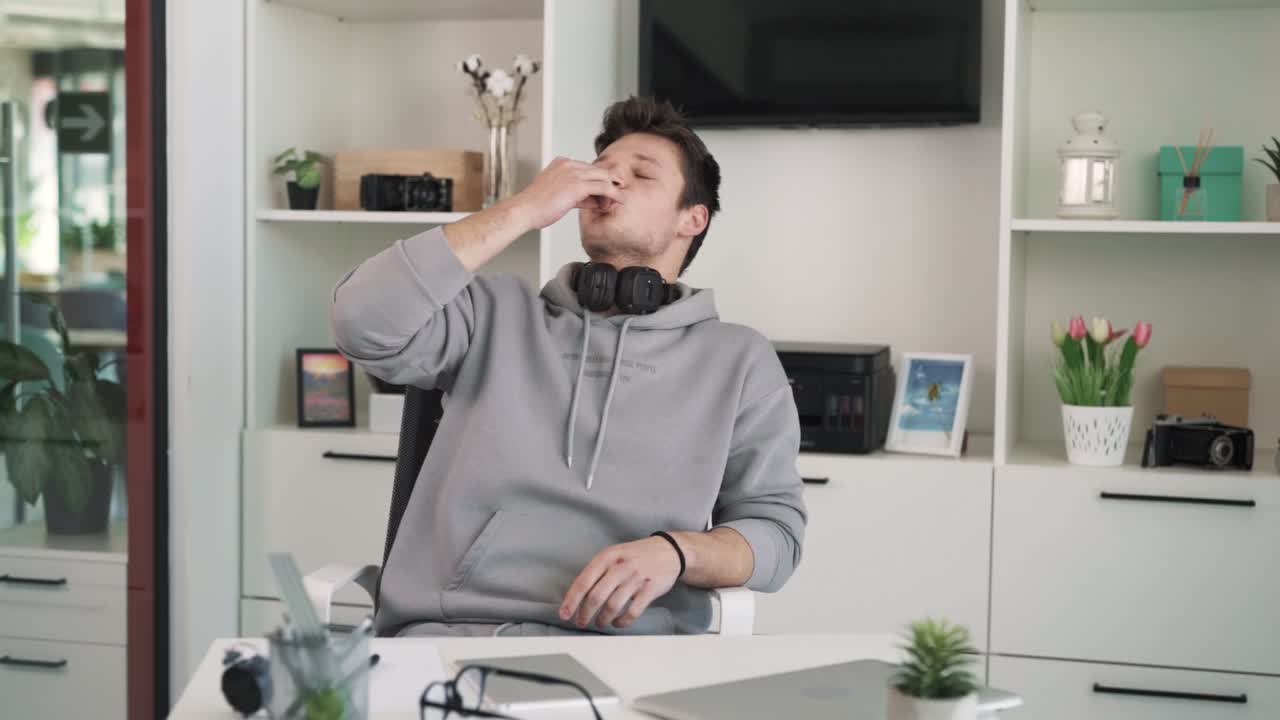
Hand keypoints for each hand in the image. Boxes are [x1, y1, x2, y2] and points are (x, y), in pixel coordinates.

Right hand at [508, 156, 622, 230]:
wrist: (524, 211)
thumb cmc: (537, 206)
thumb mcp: (558, 195)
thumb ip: (578, 194)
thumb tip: (596, 200)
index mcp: (562, 163)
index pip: (588, 169)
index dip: (598, 182)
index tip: (603, 195)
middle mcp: (569, 164)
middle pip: (599, 170)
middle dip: (608, 184)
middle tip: (613, 199)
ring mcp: (573, 173)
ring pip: (604, 177)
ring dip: (613, 190)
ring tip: (617, 201)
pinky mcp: (577, 185)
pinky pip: (603, 187)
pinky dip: (614, 194)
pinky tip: (619, 201)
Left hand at [559, 536, 681, 629]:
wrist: (669, 551)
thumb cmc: (636, 555)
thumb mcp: (614, 554)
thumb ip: (597, 571)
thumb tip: (576, 596)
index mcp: (607, 556)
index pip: (584, 581)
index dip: (572, 600)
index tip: (564, 614)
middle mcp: (620, 566)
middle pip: (596, 596)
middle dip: (585, 614)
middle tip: (581, 622)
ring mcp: (636, 578)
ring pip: (613, 606)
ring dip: (603, 619)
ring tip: (600, 623)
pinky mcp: (650, 589)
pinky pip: (632, 612)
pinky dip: (622, 621)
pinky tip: (617, 622)